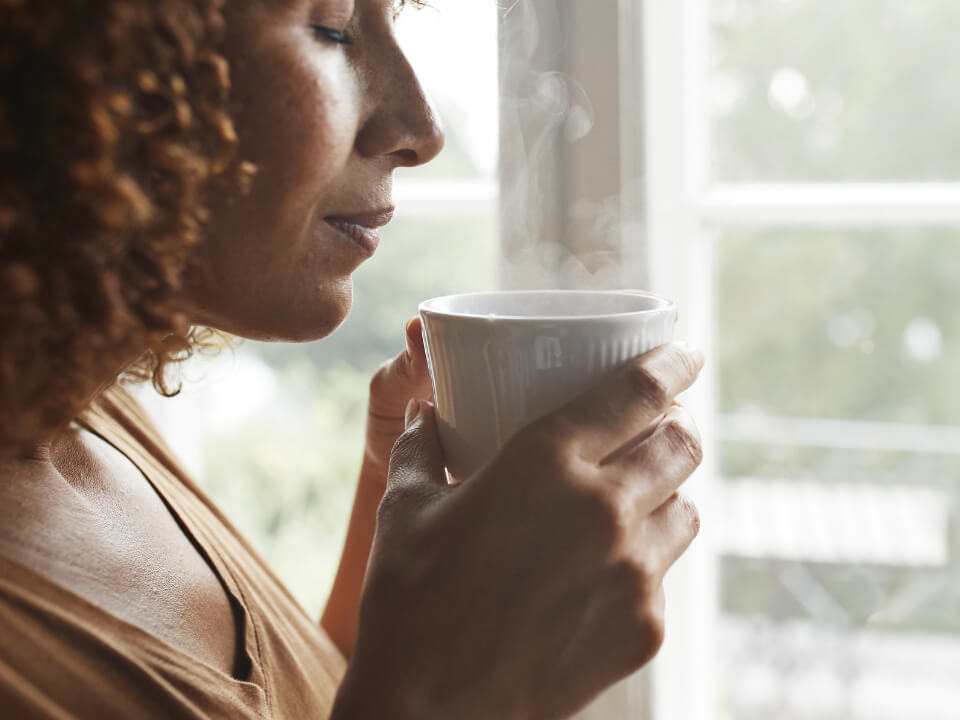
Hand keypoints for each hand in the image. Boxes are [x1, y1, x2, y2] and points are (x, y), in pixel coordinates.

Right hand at [332, 342, 704, 719]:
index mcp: (545, 463)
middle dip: (679, 422)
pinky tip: (608, 566)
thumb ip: (419, 445)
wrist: (429, 714)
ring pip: (687, 508)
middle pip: (682, 443)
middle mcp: (602, 510)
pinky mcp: (644, 628)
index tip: (685, 353)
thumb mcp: (404, 509)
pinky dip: (647, 557)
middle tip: (657, 422)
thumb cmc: (409, 605)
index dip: (674, 363)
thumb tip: (423, 411)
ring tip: (636, 495)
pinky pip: (666, 573)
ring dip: (669, 490)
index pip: (640, 391)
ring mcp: (632, 573)